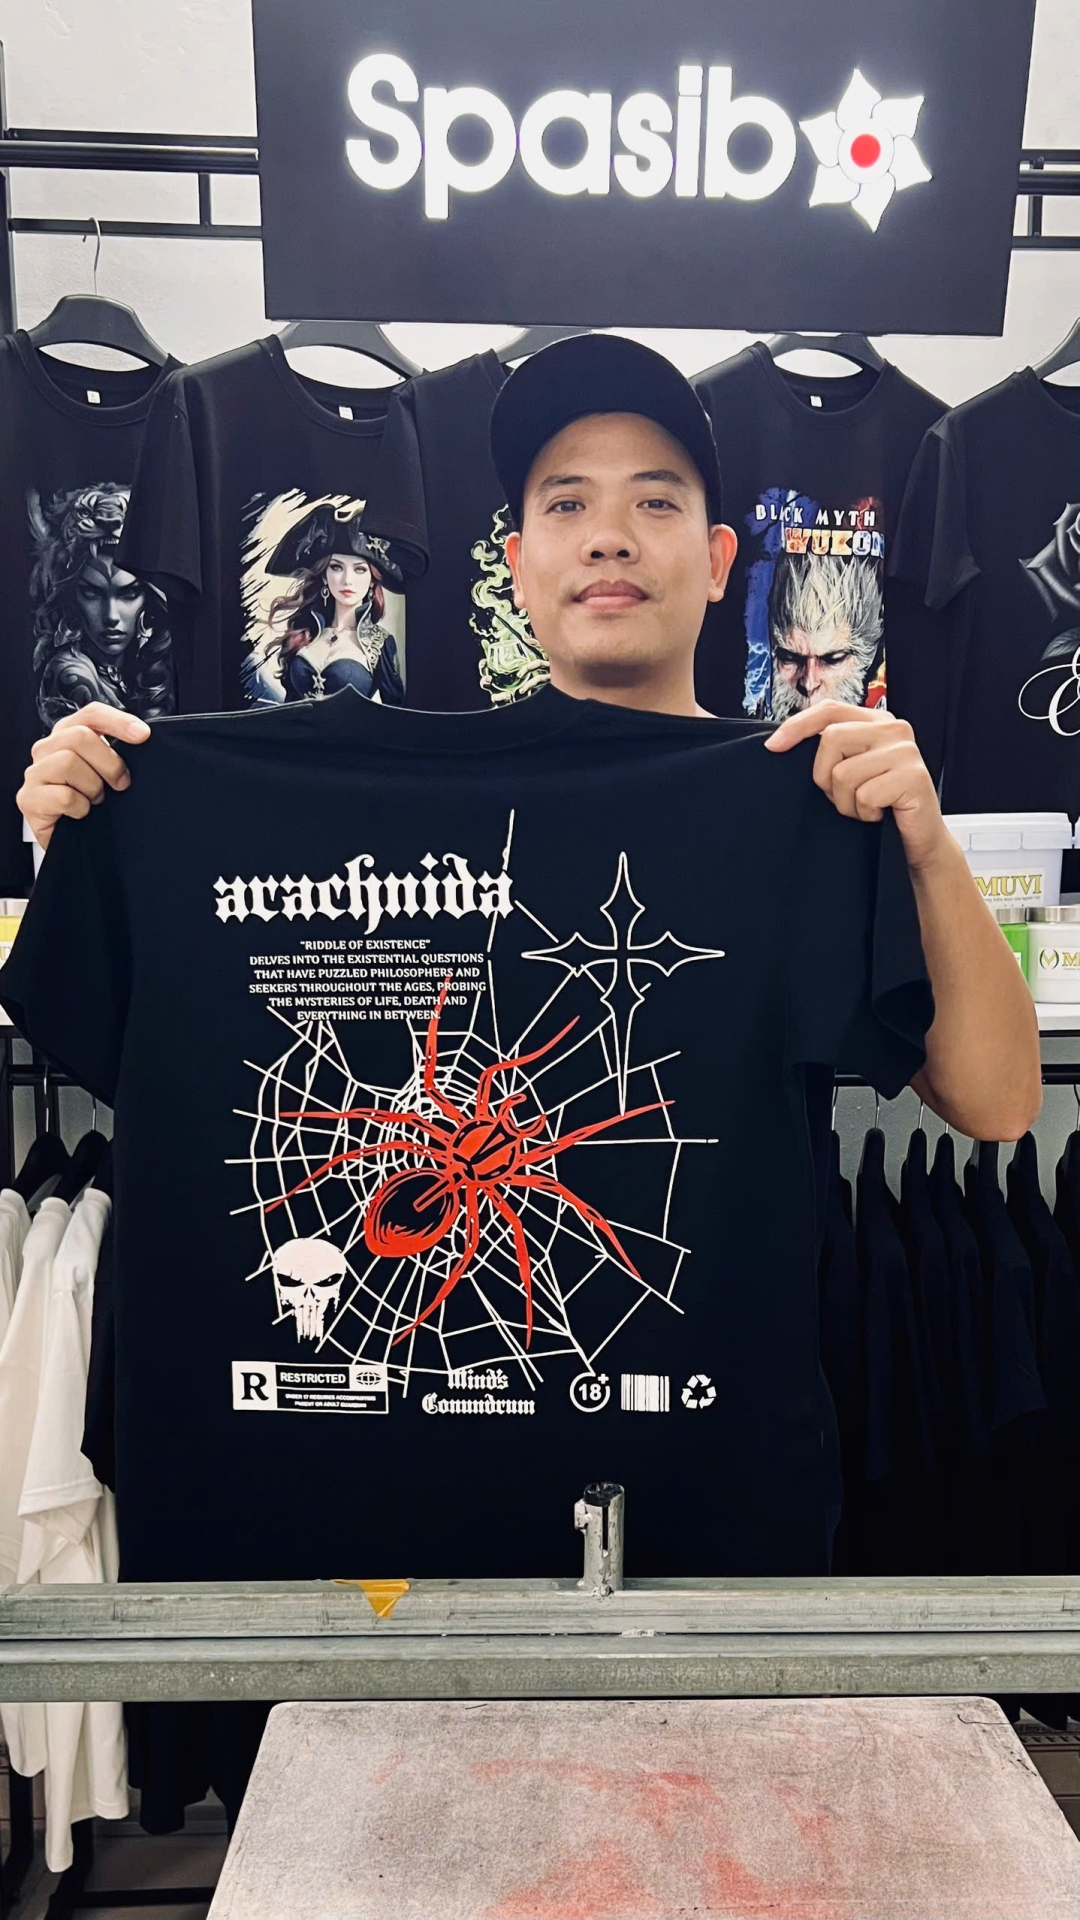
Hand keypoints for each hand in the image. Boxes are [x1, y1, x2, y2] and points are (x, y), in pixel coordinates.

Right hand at [18, 704, 149, 851]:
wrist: (75, 842)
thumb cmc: (91, 803)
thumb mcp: (106, 772)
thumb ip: (115, 751)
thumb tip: (141, 737)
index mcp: (67, 735)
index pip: (91, 714)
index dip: (118, 721)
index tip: (143, 735)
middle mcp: (47, 749)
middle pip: (80, 736)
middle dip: (109, 763)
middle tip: (121, 783)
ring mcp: (35, 772)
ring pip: (68, 763)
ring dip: (93, 787)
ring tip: (95, 800)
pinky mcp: (28, 798)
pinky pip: (63, 796)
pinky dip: (81, 808)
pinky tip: (81, 813)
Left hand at [765, 701, 949, 872]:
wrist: (917, 840)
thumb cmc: (879, 805)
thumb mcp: (851, 770)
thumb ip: (832, 750)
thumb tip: (779, 742)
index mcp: (876, 721)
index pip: (829, 710)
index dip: (797, 726)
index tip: (773, 747)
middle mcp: (894, 729)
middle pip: (831, 739)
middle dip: (825, 777)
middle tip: (843, 796)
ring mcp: (906, 752)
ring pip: (843, 773)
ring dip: (846, 802)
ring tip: (866, 807)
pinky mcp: (913, 777)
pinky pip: (864, 795)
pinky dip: (865, 814)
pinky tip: (880, 814)